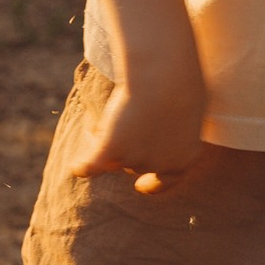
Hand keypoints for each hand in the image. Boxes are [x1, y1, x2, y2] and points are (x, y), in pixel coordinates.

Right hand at [77, 66, 206, 194]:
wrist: (163, 77)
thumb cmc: (180, 82)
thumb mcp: (188, 107)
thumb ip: (177, 123)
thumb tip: (165, 124)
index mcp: (184, 156)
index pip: (166, 180)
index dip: (152, 185)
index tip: (140, 186)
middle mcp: (159, 164)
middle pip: (136, 165)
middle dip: (130, 149)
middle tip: (127, 124)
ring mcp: (133, 159)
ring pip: (115, 159)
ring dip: (110, 145)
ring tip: (113, 117)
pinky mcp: (110, 149)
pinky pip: (92, 165)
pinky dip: (84, 167)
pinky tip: (76, 167)